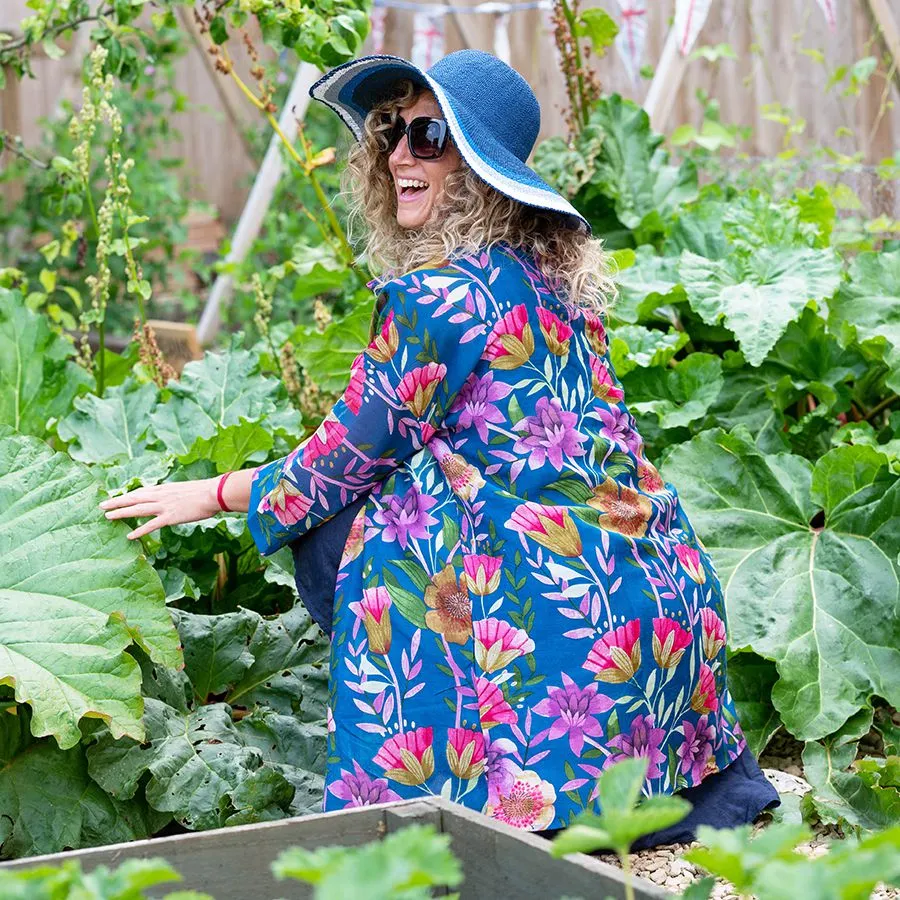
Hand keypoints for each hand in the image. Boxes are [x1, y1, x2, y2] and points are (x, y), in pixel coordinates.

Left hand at [98, 477, 222, 540]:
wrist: (214, 493)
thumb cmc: (205, 491)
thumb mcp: (186, 489)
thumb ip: (176, 494)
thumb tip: (174, 499)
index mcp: (165, 488)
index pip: (141, 491)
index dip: (128, 495)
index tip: (117, 497)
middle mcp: (161, 495)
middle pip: (133, 498)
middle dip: (117, 501)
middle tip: (102, 505)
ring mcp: (164, 506)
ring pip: (137, 509)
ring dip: (121, 512)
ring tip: (108, 516)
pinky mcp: (170, 517)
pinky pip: (151, 525)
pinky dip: (139, 530)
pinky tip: (129, 535)